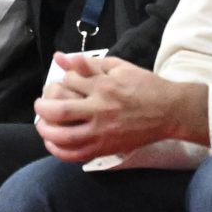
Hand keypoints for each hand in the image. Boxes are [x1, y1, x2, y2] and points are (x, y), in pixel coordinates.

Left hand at [32, 54, 207, 162]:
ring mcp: (103, 132)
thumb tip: (60, 57)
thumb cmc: (145, 86)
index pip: (69, 82)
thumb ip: (88, 63)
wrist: (170, 111)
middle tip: (40, 105)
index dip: (61, 80)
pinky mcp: (106, 148)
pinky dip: (59, 151)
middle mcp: (100, 110)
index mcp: (104, 86)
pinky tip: (53, 144)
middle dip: (42, 107)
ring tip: (42, 124)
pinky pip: (76, 155)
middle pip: (59, 111)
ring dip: (46, 131)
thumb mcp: (118, 67)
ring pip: (64, 137)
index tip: (63, 82)